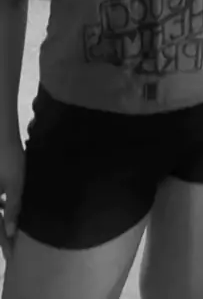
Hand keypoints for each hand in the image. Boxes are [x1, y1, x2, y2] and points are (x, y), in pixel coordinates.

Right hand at [0, 137, 24, 263]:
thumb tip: (10, 232)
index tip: (13, 255)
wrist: (1, 133)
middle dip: (3, 234)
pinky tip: (7, 208)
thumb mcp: (15, 185)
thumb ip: (13, 209)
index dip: (4, 243)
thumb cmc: (9, 159)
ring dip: (2, 220)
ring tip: (13, 232)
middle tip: (13, 247)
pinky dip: (1, 207)